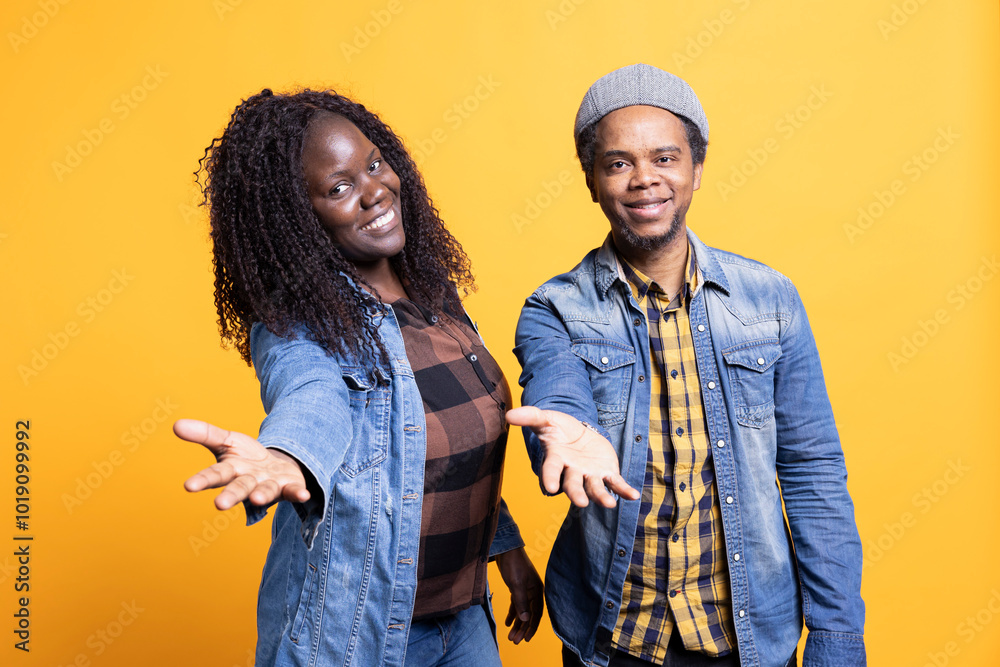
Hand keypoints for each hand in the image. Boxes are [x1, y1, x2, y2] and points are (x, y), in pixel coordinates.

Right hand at [174, 418, 309, 509]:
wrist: (276, 467)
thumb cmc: (246, 458)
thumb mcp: (227, 441)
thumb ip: (205, 434)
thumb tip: (176, 424)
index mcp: (231, 470)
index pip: (215, 475)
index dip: (203, 480)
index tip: (188, 486)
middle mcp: (249, 482)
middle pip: (238, 488)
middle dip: (230, 496)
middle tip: (220, 505)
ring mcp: (269, 486)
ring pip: (264, 491)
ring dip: (262, 495)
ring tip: (258, 498)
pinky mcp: (288, 487)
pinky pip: (293, 492)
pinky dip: (298, 494)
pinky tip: (305, 495)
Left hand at [494, 547, 542, 643]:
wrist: (506, 549)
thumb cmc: (513, 565)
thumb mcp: (516, 584)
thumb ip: (521, 602)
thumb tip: (526, 619)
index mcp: (537, 591)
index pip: (536, 614)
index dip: (531, 628)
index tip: (525, 639)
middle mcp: (533, 592)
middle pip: (529, 615)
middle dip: (522, 629)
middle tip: (514, 641)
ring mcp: (526, 590)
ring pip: (522, 611)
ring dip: (517, 624)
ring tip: (510, 636)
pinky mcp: (517, 588)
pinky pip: (516, 605)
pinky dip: (512, 614)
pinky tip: (508, 622)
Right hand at [506, 406, 638, 507]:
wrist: (578, 432)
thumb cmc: (559, 428)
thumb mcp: (545, 419)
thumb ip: (530, 417)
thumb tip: (509, 415)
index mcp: (556, 459)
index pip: (551, 470)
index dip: (550, 478)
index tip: (550, 488)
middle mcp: (572, 471)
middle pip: (573, 484)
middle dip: (576, 493)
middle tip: (580, 502)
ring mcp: (590, 475)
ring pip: (594, 488)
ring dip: (601, 496)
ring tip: (610, 504)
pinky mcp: (606, 473)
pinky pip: (615, 483)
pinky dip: (624, 490)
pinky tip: (633, 495)